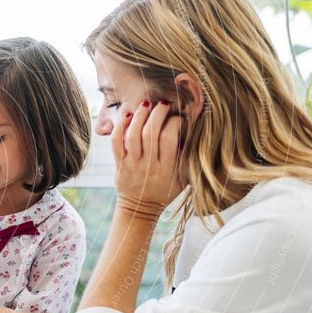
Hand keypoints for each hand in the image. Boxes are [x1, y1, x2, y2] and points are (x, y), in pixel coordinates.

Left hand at [112, 100, 182, 219]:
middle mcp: (149, 166)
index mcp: (167, 169)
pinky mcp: (119, 164)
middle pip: (151, 133)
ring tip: (147, 104)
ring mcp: (132, 164)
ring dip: (140, 116)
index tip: (179, 117)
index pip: (170, 138)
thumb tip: (195, 132)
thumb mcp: (184, 179)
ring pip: (133, 135)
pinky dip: (120, 126)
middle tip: (164, 104)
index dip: (175, 122)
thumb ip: (189, 159)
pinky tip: (128, 115)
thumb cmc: (166, 191)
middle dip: (158, 113)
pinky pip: (116, 142)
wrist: (140, 209)